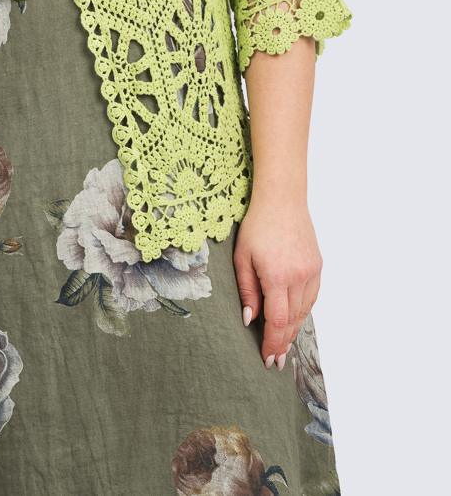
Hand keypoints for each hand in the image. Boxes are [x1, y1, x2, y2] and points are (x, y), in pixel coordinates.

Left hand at [233, 198, 321, 369]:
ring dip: (293, 330)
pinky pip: (311, 298)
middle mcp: (299, 277)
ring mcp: (312, 272)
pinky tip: (294, 320)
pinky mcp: (318, 266)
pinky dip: (302, 312)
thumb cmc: (258, 225)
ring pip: (304, 311)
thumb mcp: (243, 257)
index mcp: (278, 276)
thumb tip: (250, 320)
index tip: (268, 359)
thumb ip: (247, 290)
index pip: (276, 321)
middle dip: (283, 343)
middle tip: (276, 361)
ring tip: (283, 346)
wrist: (283, 200)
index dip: (272, 343)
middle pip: (292, 321)